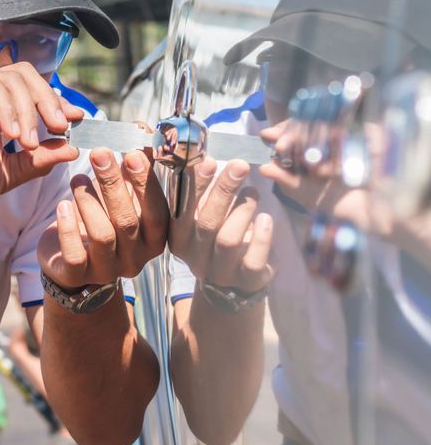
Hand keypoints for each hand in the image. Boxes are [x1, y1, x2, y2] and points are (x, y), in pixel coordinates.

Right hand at [0, 62, 84, 209]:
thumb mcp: (6, 174)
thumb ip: (36, 160)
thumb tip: (71, 148)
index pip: (33, 92)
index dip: (57, 103)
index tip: (76, 121)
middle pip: (28, 76)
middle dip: (49, 99)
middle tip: (60, 125)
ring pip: (14, 78)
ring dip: (30, 108)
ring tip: (29, 140)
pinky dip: (9, 107)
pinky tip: (13, 133)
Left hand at [37, 147, 168, 288]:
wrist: (72, 261)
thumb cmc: (103, 220)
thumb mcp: (122, 195)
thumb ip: (135, 166)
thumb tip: (142, 128)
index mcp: (153, 238)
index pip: (157, 212)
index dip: (146, 183)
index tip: (133, 153)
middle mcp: (135, 258)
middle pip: (128, 220)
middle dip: (113, 184)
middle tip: (99, 153)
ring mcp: (107, 270)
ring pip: (102, 235)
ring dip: (89, 201)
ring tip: (77, 178)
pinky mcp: (77, 275)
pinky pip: (75, 253)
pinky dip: (67, 227)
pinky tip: (62, 205)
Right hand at [170, 158, 272, 292]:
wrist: (230, 287)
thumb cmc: (215, 239)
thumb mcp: (201, 219)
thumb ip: (198, 194)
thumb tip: (201, 156)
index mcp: (179, 239)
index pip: (181, 211)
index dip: (194, 186)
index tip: (209, 161)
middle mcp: (195, 257)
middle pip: (207, 223)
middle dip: (223, 191)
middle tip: (239, 166)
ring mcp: (221, 271)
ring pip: (228, 240)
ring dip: (243, 210)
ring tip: (252, 192)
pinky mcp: (247, 280)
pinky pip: (253, 261)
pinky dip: (261, 237)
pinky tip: (266, 219)